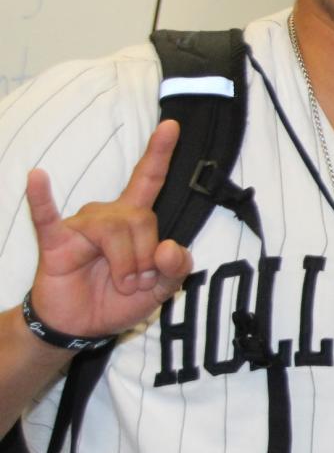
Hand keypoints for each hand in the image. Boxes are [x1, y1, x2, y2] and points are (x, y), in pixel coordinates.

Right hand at [25, 120, 193, 339]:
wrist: (82, 326)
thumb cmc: (119, 300)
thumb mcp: (161, 289)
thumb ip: (178, 268)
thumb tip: (171, 248)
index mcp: (134, 220)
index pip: (149, 179)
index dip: (160, 153)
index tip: (171, 126)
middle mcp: (107, 215)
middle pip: (142, 218)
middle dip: (146, 257)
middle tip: (136, 282)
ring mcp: (80, 226)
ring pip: (116, 229)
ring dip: (126, 264)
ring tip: (120, 283)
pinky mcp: (55, 242)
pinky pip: (47, 216)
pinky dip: (41, 197)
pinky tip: (36, 177)